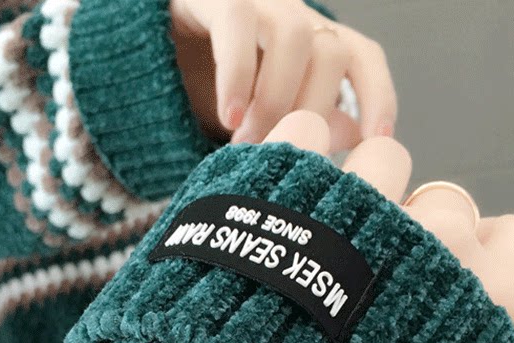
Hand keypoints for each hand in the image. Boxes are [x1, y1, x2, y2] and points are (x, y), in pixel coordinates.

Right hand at [170, 0, 396, 149]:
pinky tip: (229, 116)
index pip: (361, 56)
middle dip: (308, 111)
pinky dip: (238, 74)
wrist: (135, 69)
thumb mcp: (257, 121)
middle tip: (276, 155)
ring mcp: (253, 1)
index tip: (378, 140)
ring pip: (294, 35)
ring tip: (245, 141)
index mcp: (308, 45)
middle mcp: (288, 16)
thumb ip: (302, 124)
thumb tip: (350, 132)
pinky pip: (236, 24)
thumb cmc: (201, 98)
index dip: (377, 94)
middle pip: (330, 51)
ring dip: (274, 98)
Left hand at [264, 111, 513, 339]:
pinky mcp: (293, 174)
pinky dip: (289, 160)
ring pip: (379, 160)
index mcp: (489, 304)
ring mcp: (368, 202)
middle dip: (402, 237)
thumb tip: (446, 327)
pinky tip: (269, 203)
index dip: (474, 255)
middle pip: (441, 206)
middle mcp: (439, 242)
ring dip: (348, 193)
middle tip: (350, 280)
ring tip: (302, 244)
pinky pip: (306, 133)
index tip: (432, 277)